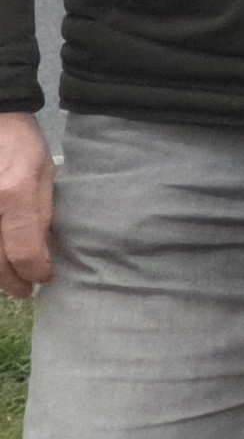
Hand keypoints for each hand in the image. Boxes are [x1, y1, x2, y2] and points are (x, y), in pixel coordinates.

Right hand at [0, 110, 49, 297]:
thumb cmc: (22, 149)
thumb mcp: (44, 178)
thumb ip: (41, 217)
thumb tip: (41, 254)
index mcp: (13, 195)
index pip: (23, 252)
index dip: (34, 272)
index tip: (43, 277)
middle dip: (12, 282)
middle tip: (24, 289)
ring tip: (9, 278)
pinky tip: (0, 261)